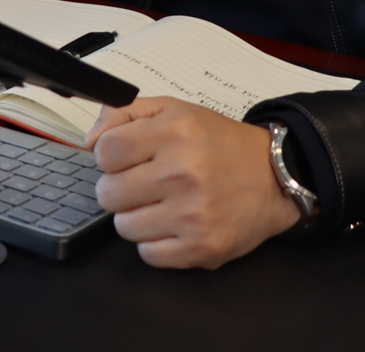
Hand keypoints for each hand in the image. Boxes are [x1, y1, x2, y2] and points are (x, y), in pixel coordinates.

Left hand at [85, 97, 301, 268]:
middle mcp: (182, 172)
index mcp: (174, 132)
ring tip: (163, 203)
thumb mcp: (175, 110)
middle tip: (146, 183)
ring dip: (138, 217)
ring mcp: (193, 214)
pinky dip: (156, 242)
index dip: (112, 156)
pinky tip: (175, 224)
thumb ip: (125, 113)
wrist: (275, 177)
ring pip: (124, 227)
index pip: (105, 152)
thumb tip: (89, 141)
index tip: (128, 158)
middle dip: (121, 188)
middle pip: (108, 193)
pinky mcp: (201, 248)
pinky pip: (148, 254)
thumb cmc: (219, 143)